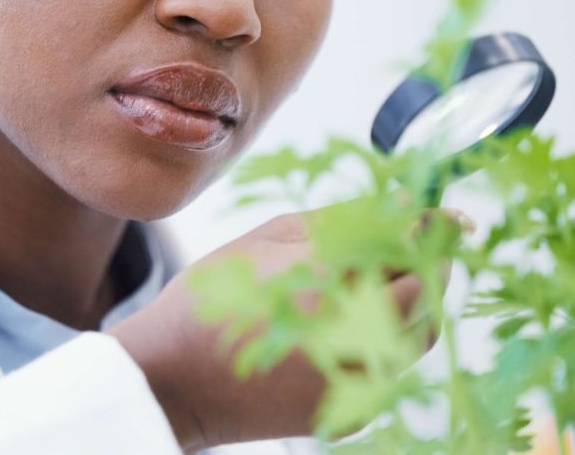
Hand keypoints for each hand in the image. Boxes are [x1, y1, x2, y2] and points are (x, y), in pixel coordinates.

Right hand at [107, 209, 461, 451]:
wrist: (171, 380)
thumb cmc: (208, 302)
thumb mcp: (263, 241)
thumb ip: (333, 222)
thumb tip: (395, 205)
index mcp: (326, 286)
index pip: (408, 251)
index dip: (433, 229)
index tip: (445, 215)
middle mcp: (351, 339)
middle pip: (425, 296)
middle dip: (428, 264)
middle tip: (418, 242)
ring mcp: (353, 382)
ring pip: (417, 337)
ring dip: (414, 301)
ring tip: (384, 277)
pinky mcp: (350, 411)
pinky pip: (391, 369)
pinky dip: (387, 339)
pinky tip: (351, 321)